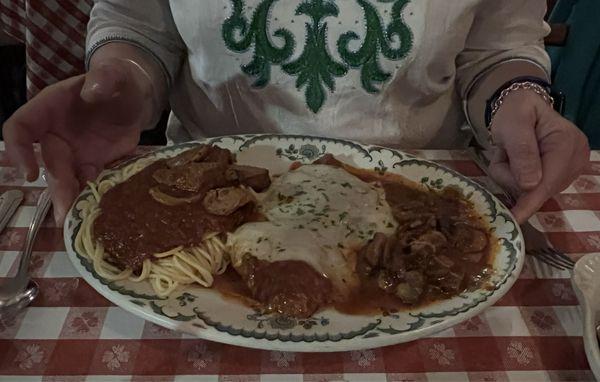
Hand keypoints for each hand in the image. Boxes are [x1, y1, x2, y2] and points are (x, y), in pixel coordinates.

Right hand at [3, 57, 155, 223]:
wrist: (135, 97)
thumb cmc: (119, 82)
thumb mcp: (115, 75)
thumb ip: (104, 78)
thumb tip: (92, 90)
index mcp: (49, 108)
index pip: (20, 127)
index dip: (18, 149)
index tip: (29, 171)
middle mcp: (56, 134)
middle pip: (48, 162)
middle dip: (56, 185)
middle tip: (65, 209)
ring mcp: (74, 152)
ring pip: (65, 178)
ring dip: (69, 199)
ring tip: (74, 221)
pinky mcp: (94, 165)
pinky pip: (87, 183)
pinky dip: (90, 197)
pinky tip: (96, 214)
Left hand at [489, 89, 589, 223]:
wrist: (520, 107)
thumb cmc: (515, 112)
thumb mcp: (513, 125)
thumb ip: (521, 152)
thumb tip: (530, 185)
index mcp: (567, 142)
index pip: (548, 180)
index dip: (529, 201)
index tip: (516, 219)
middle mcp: (574, 160)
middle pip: (539, 189)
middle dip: (512, 177)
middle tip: (504, 153)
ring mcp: (568, 170)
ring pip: (532, 191)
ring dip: (511, 177)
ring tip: (510, 154)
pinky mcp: (558, 177)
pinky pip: (531, 189)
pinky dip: (516, 179)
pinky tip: (516, 163)